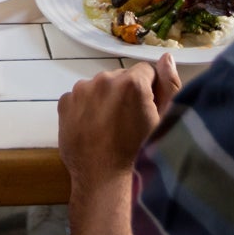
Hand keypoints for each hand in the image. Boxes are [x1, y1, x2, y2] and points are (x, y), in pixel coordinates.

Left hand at [57, 54, 180, 194]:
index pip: (145, 71)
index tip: (145, 110)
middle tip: (126, 121)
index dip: (148, 90)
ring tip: (108, 126)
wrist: (101, 177)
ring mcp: (81, 89)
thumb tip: (166, 57)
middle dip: (125, 92)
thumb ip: (169, 85)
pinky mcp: (65, 101)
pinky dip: (86, 107)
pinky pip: (80, 97)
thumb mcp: (163, 120)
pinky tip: (92, 127)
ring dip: (105, 98)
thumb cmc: (139, 151)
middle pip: (120, 77)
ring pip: (99, 86)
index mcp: (132, 82)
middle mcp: (104, 79)